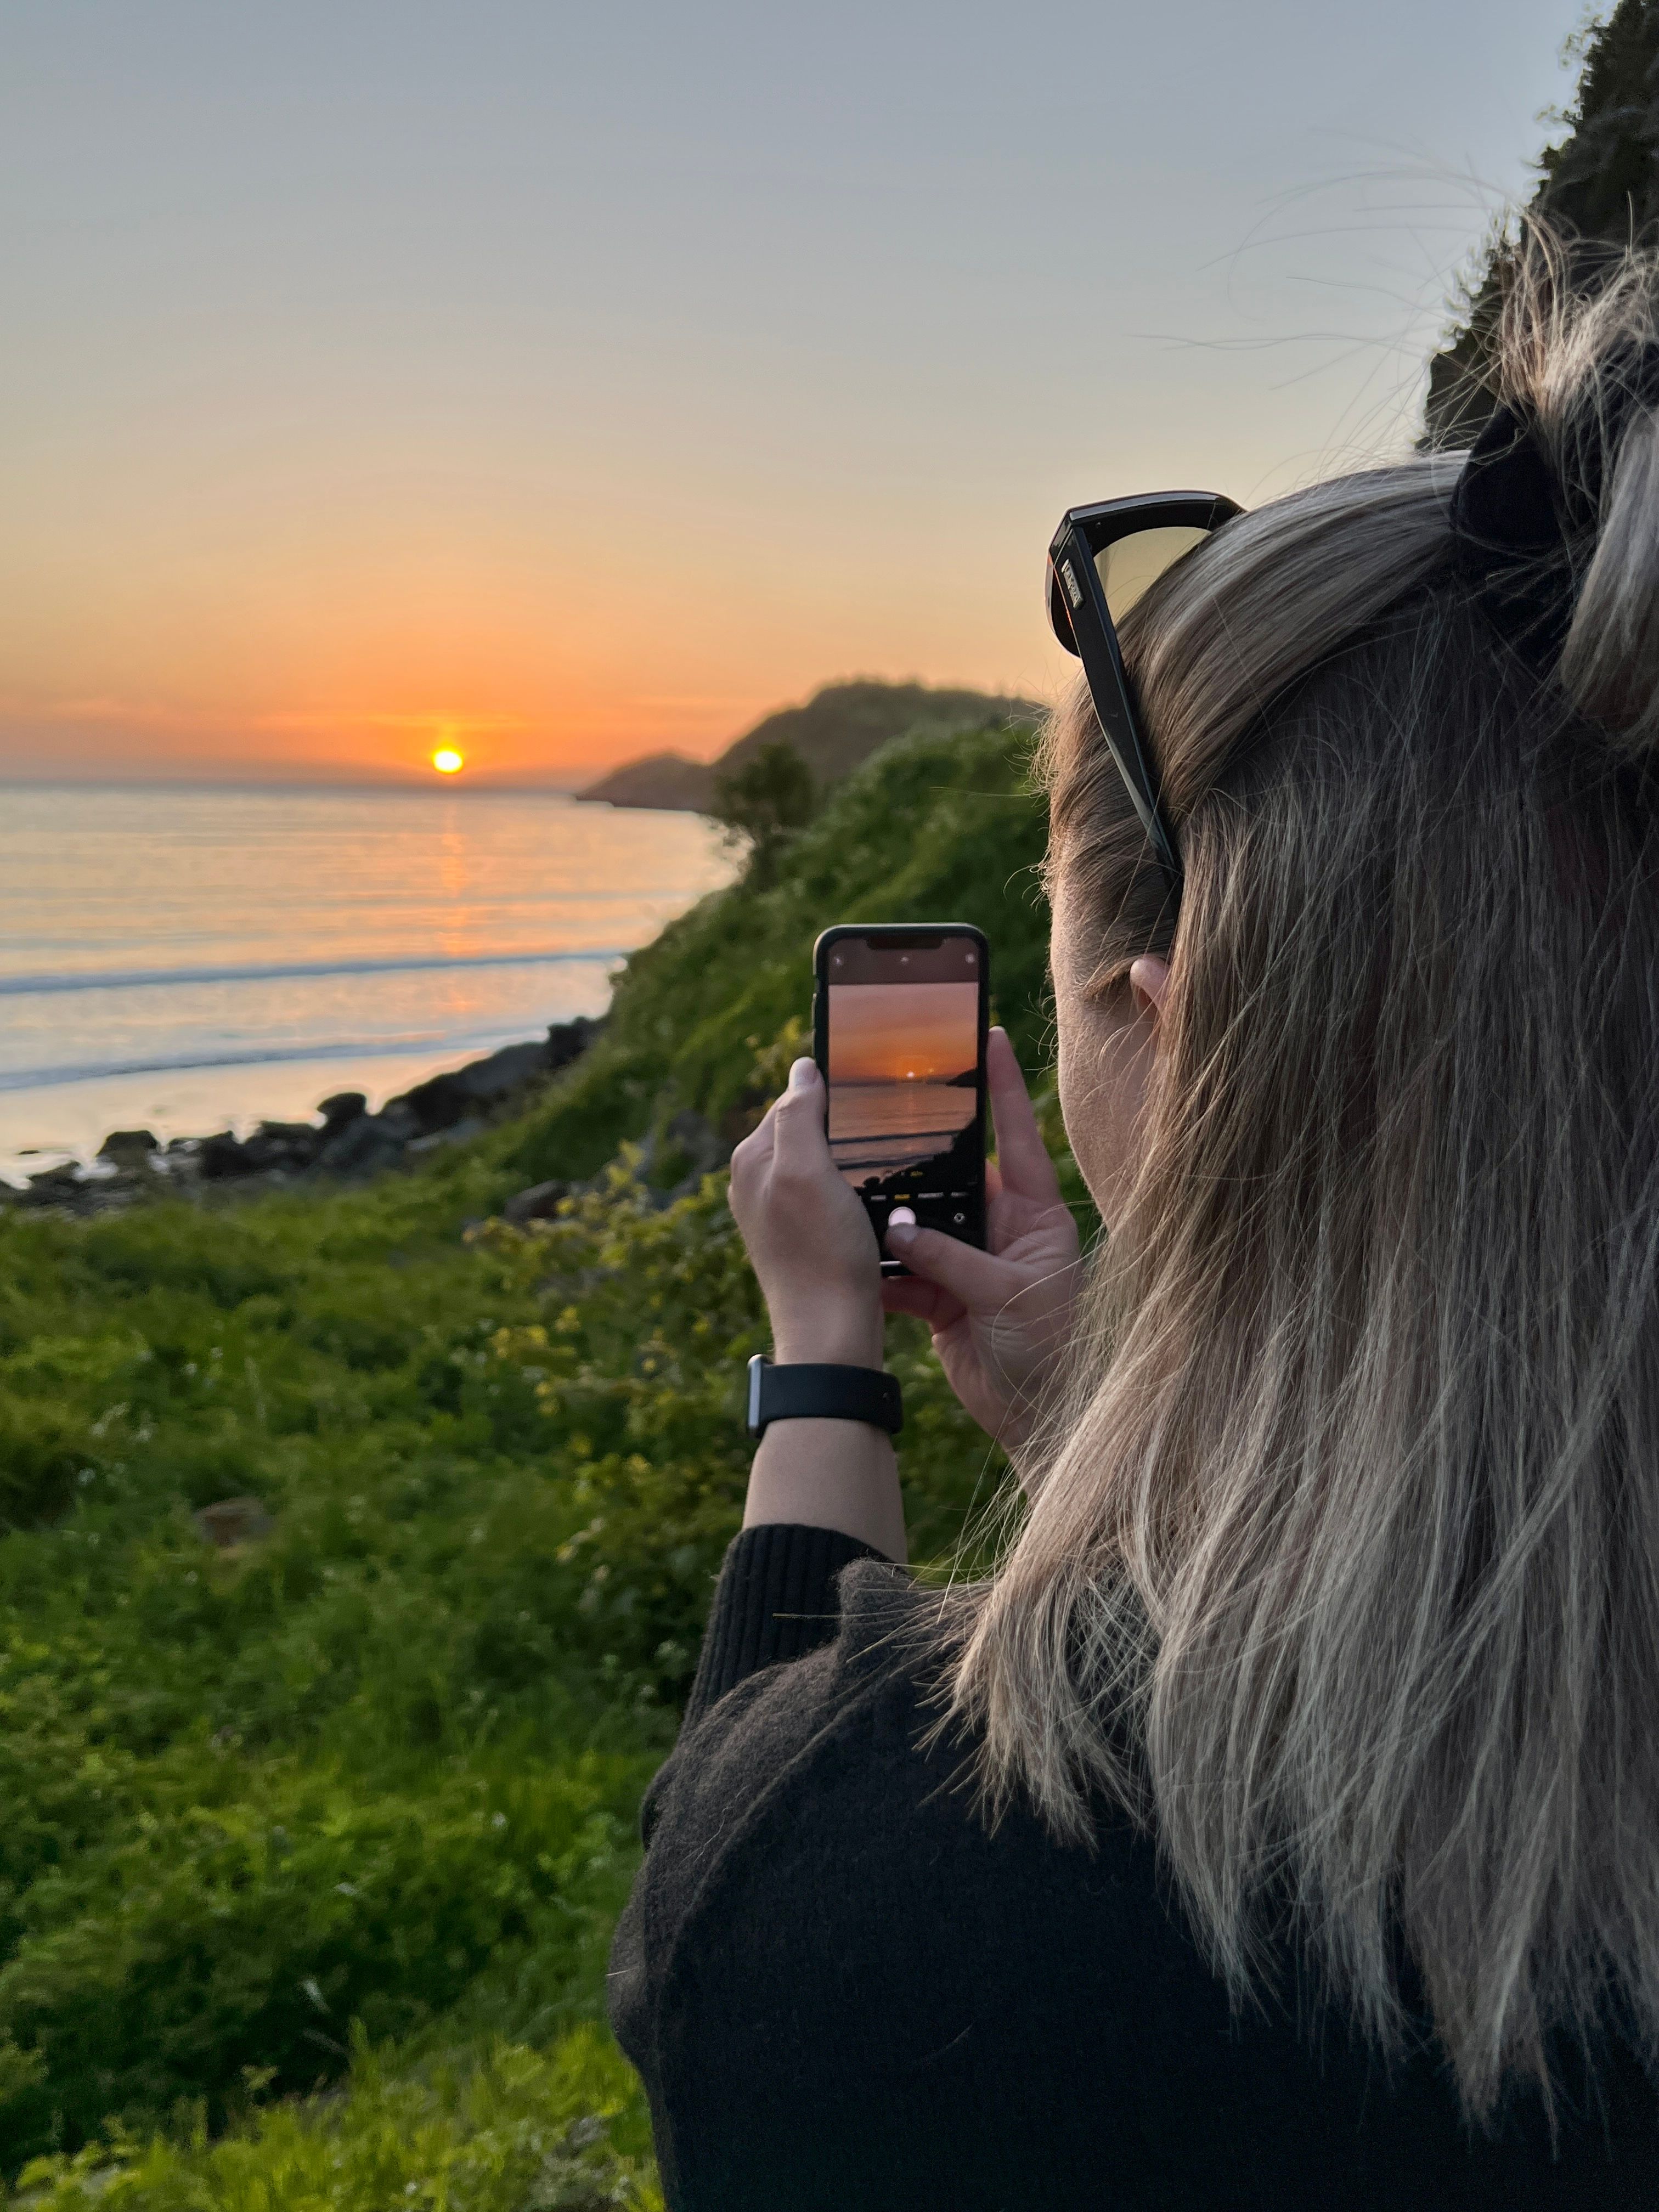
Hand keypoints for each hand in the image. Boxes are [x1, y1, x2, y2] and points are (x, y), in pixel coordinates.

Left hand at [728, 1056, 883, 1368]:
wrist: (831, 1330)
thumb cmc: (821, 1251)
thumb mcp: (806, 1172)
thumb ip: (797, 1116)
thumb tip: (802, 1069)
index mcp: (751, 1160)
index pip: (792, 1101)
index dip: (832, 1096)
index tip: (871, 1099)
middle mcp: (757, 1184)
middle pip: (806, 1131)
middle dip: (841, 1129)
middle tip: (885, 1135)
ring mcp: (778, 1213)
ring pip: (821, 1163)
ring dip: (850, 1160)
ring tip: (883, 1166)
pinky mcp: (802, 1236)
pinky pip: (829, 1194)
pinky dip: (852, 1190)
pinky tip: (874, 1199)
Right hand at [883, 1028, 1081, 1447]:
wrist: (1043, 1418)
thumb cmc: (1053, 1349)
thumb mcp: (1008, 1294)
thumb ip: (951, 1258)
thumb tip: (897, 1227)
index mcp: (1034, 1214)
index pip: (1015, 1135)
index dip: (1002, 1087)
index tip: (989, 1035)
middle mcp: (1001, 1230)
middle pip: (953, 1177)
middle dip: (917, 1158)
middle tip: (880, 1118)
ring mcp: (970, 1264)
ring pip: (919, 1224)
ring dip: (890, 1220)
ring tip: (851, 1191)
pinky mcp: (943, 1300)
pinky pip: (903, 1274)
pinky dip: (880, 1273)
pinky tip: (854, 1262)